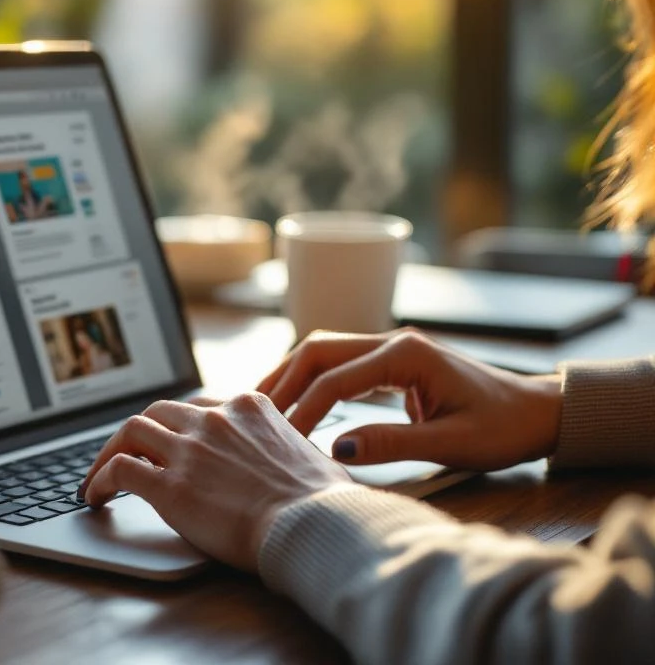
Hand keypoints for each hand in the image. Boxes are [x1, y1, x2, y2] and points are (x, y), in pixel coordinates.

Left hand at [79, 393, 350, 571]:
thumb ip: (291, 448)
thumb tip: (298, 460)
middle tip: (127, 453)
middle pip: (159, 411)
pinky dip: (99, 479)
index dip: (179, 426)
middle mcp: (214, 420)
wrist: (315, 526)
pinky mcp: (170, 485)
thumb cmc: (325, 503)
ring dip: (109, 451)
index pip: (199, 406)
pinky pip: (120, 470)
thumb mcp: (314, 456)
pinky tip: (94, 496)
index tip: (169, 442)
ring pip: (131, 430)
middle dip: (139, 432)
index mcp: (249, 407)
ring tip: (99, 475)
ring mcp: (189, 450)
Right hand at [257, 328, 563, 470]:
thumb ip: (391, 444)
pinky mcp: (392, 361)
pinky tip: (296, 399)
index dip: (304, 410)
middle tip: (254, 413)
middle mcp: (392, 341)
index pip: (335, 378)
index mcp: (405, 354)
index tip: (282, 441)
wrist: (537, 413)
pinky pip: (340, 362)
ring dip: (292, 374)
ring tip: (263, 404)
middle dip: (283, 380)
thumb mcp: (451, 444)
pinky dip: (312, 378)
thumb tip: (335, 450)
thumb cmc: (502, 428)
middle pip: (318, 349)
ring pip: (325, 351)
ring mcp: (391, 347)